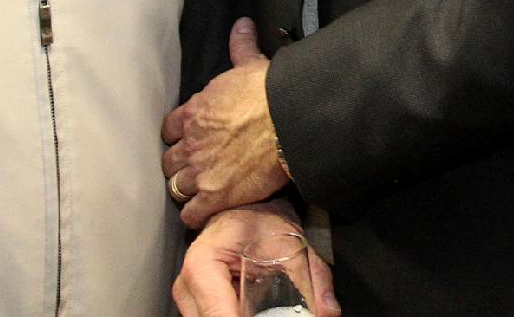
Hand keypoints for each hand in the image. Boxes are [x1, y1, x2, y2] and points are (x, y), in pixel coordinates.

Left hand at [162, 17, 291, 227]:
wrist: (288, 119)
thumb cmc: (269, 90)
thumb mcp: (251, 65)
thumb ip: (240, 47)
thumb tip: (242, 24)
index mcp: (194, 112)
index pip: (168, 129)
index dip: (177, 136)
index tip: (187, 140)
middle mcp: (190, 143)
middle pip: (168, 162)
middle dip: (178, 166)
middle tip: (193, 169)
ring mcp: (200, 172)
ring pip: (175, 188)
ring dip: (185, 191)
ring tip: (198, 194)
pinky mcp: (215, 196)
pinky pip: (192, 213)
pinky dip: (195, 215)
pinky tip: (204, 214)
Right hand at [173, 201, 340, 316]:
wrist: (245, 206)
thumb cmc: (261, 219)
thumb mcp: (293, 245)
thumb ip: (314, 279)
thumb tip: (329, 312)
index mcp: (203, 265)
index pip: (217, 314)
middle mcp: (185, 282)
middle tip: (270, 314)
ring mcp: (184, 294)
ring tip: (259, 311)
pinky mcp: (190, 300)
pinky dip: (227, 315)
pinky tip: (247, 312)